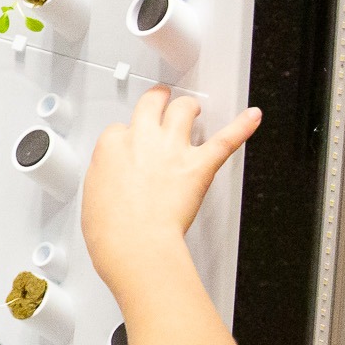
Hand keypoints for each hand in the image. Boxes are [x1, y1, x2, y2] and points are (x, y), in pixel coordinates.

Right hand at [80, 87, 258, 291]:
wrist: (133, 244)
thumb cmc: (110, 229)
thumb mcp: (93, 193)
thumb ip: (107, 173)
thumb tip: (116, 174)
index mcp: (112, 146)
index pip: (120, 128)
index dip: (128, 135)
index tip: (131, 143)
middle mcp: (143, 139)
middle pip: (153, 103)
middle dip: (158, 100)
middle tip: (161, 101)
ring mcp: (173, 149)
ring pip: (184, 109)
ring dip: (189, 106)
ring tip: (193, 109)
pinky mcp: (200, 164)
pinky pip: (226, 139)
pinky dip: (242, 126)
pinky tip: (252, 117)